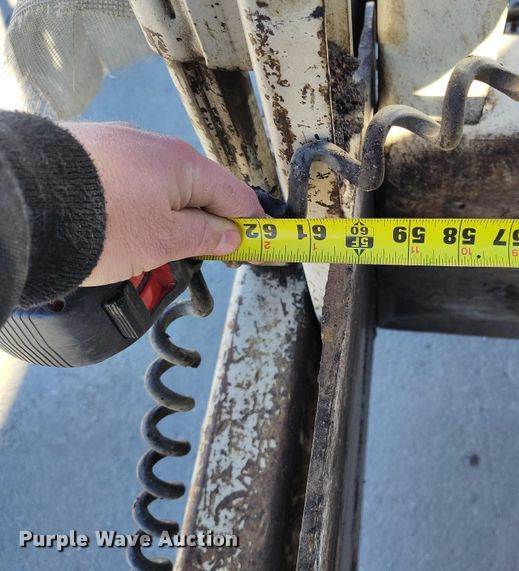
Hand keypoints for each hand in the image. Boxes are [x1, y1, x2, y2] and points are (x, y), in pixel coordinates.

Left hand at [63, 122, 262, 285]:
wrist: (23, 204)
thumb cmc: (100, 223)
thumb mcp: (164, 241)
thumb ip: (205, 237)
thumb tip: (231, 234)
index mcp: (184, 164)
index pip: (235, 195)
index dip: (253, 224)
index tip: (265, 246)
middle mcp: (154, 146)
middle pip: (198, 187)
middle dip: (209, 221)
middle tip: (212, 254)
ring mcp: (119, 144)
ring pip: (161, 184)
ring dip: (171, 214)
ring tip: (161, 246)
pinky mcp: (90, 152)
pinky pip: (130, 179)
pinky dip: (139, 203)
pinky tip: (126, 223)